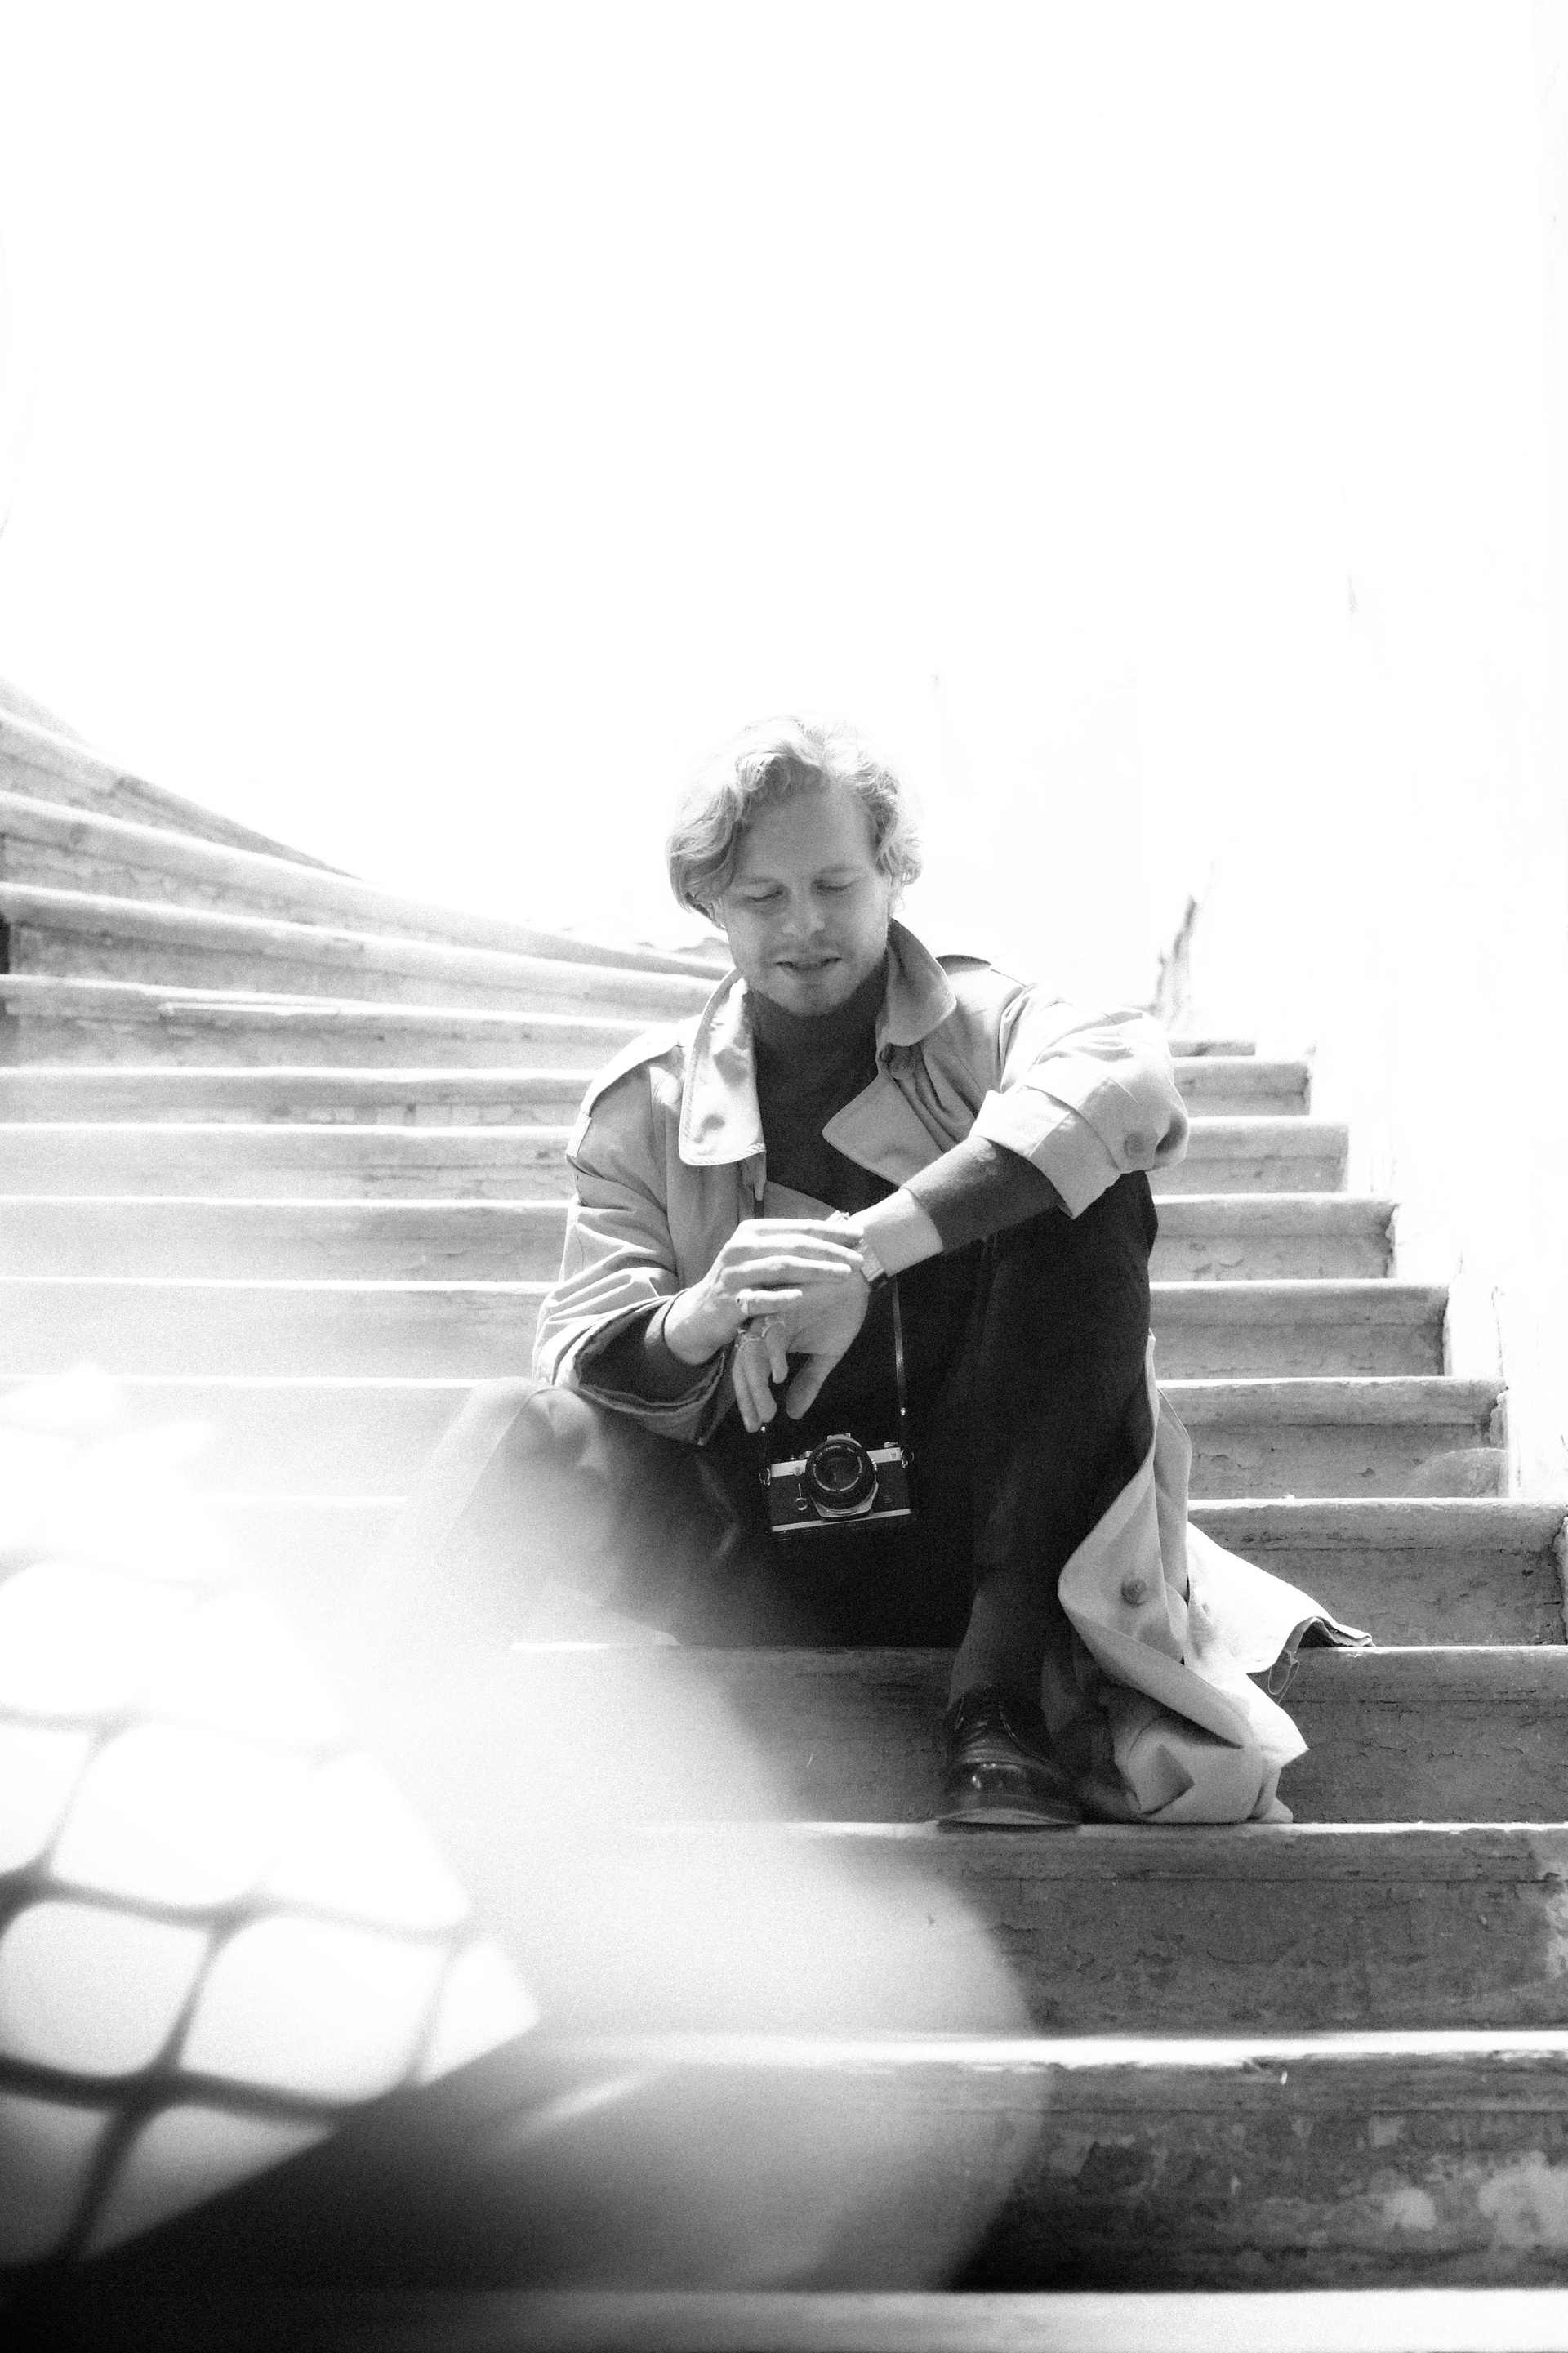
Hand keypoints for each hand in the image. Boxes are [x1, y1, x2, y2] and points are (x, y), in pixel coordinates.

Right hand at [663, 1217, 865, 1368]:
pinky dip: (779, 1297)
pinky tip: (800, 1297)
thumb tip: (834, 1232)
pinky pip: (758, 1298)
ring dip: (815, 1270)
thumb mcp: (760, 1257)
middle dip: (830, 1251)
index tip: (859, 1236)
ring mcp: (734, 1273)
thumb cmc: (741, 1283)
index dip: (831, 1230)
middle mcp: (742, 1246)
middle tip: (859, 1259)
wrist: (700, 1313)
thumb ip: (789, 1246)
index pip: (799, 1227)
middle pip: (794, 1245)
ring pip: (781, 1267)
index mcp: (753, 1231)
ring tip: (843, 1275)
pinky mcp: (730, 1300)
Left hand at [730, 1267, 873, 1431]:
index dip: (750, 1399)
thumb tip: (795, 1415)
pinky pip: (770, 1331)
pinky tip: (779, 1375)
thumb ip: (808, 1382)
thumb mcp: (827, 1355)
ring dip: (757, 1384)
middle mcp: (765, 1324)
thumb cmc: (841, 1309)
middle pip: (744, 1364)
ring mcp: (771, 1312)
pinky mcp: (783, 1301)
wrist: (859, 1277)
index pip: (750, 1371)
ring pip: (752, 1352)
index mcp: (771, 1336)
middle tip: (755, 1423)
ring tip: (767, 1410)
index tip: (754, 1425)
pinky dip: (772, 1355)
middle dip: (748, 1397)